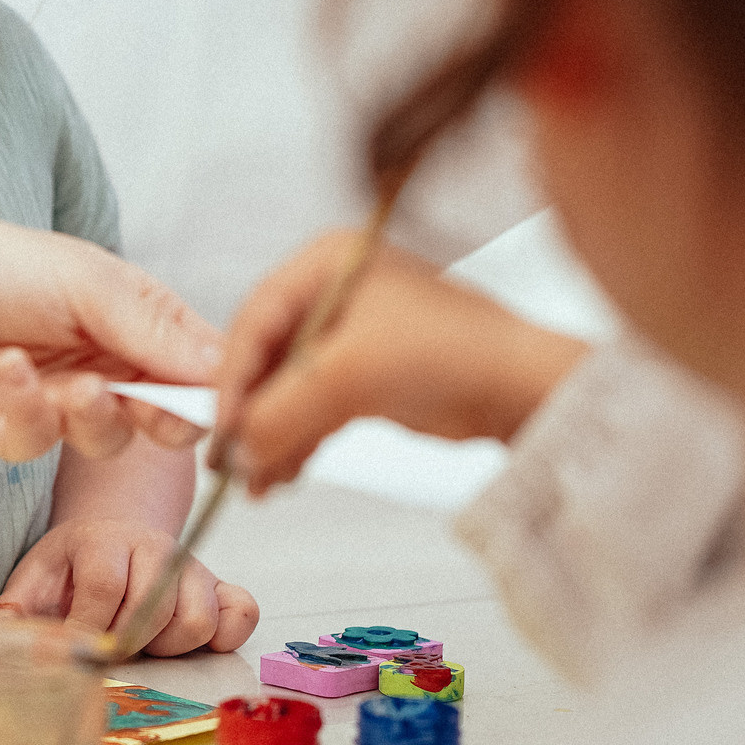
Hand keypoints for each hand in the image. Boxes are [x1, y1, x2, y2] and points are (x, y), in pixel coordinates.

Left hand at [0, 211, 220, 463]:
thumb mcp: (89, 284)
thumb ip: (155, 330)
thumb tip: (222, 367)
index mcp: (133, 322)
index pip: (196, 366)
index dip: (212, 388)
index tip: (219, 399)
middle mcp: (104, 366)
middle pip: (166, 417)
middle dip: (166, 418)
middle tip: (151, 405)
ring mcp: (60, 403)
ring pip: (108, 439)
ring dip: (94, 414)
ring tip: (73, 384)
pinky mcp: (12, 433)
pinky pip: (42, 442)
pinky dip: (30, 408)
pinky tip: (8, 368)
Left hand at [0, 518, 260, 657]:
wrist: (117, 540)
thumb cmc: (72, 571)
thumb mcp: (37, 580)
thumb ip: (14, 611)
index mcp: (101, 541)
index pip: (104, 586)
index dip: (91, 627)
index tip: (80, 651)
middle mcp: (154, 547)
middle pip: (153, 607)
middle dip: (127, 642)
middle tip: (110, 648)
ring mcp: (192, 566)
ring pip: (196, 620)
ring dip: (167, 646)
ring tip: (143, 643)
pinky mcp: (221, 585)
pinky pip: (241, 614)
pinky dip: (222, 636)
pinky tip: (186, 641)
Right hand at [213, 232, 590, 495]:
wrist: (522, 389)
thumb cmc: (452, 352)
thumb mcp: (348, 376)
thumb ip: (281, 411)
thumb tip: (238, 450)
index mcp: (326, 263)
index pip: (254, 320)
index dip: (230, 379)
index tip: (221, 427)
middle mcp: (334, 291)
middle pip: (267, 357)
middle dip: (250, 415)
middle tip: (232, 461)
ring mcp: (352, 335)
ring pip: (289, 389)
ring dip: (271, 436)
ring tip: (257, 481)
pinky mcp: (369, 375)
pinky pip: (314, 409)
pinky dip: (297, 441)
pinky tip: (281, 474)